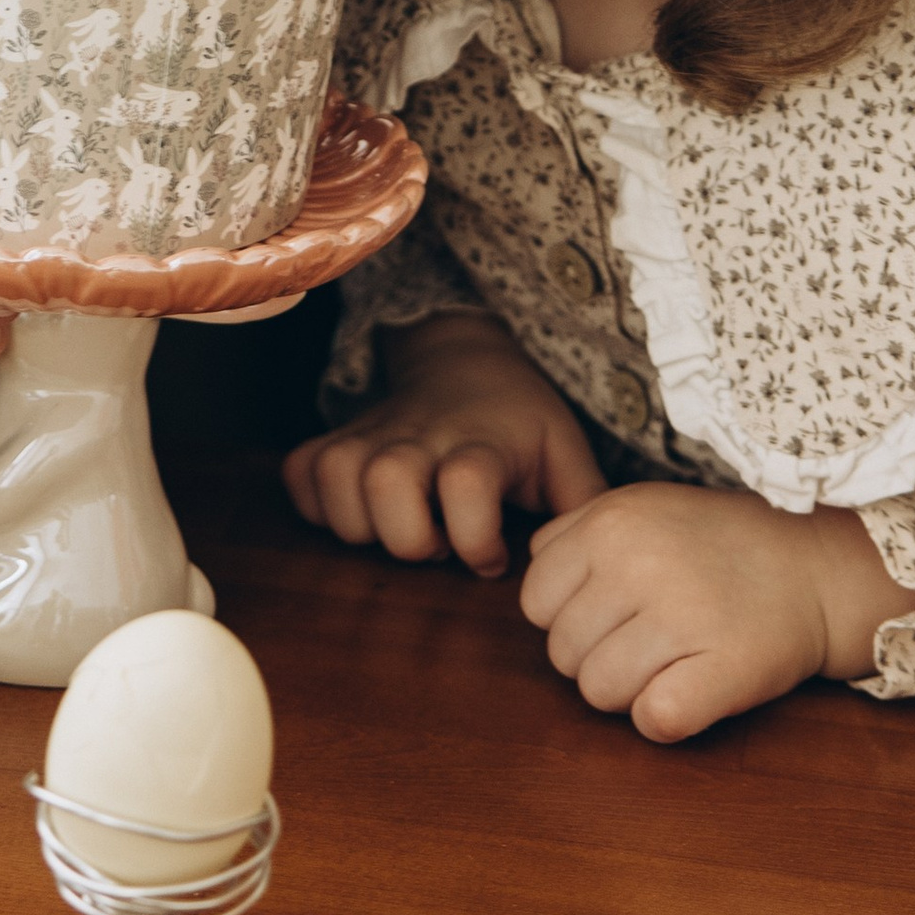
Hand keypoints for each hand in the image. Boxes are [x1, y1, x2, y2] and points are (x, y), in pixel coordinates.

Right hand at [280, 313, 603, 570]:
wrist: (463, 353)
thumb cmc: (517, 416)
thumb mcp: (563, 449)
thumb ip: (585, 503)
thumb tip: (611, 560)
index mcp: (480, 441)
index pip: (466, 483)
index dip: (478, 539)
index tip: (496, 559)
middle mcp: (419, 435)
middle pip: (387, 483)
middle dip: (409, 539)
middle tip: (438, 545)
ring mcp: (372, 436)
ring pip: (337, 481)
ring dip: (363, 527)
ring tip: (402, 530)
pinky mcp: (338, 439)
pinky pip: (302, 475)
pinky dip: (317, 505)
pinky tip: (358, 515)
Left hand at [519, 485, 914, 742]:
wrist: (816, 568)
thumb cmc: (720, 545)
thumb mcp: (642, 508)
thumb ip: (576, 535)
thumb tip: (536, 591)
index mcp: (611, 522)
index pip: (535, 602)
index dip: (567, 618)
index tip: (610, 613)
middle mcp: (638, 563)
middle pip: (563, 654)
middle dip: (596, 658)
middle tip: (648, 641)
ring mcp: (680, 616)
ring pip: (599, 693)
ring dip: (628, 692)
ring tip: (671, 661)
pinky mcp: (722, 670)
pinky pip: (653, 720)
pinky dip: (665, 719)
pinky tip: (691, 690)